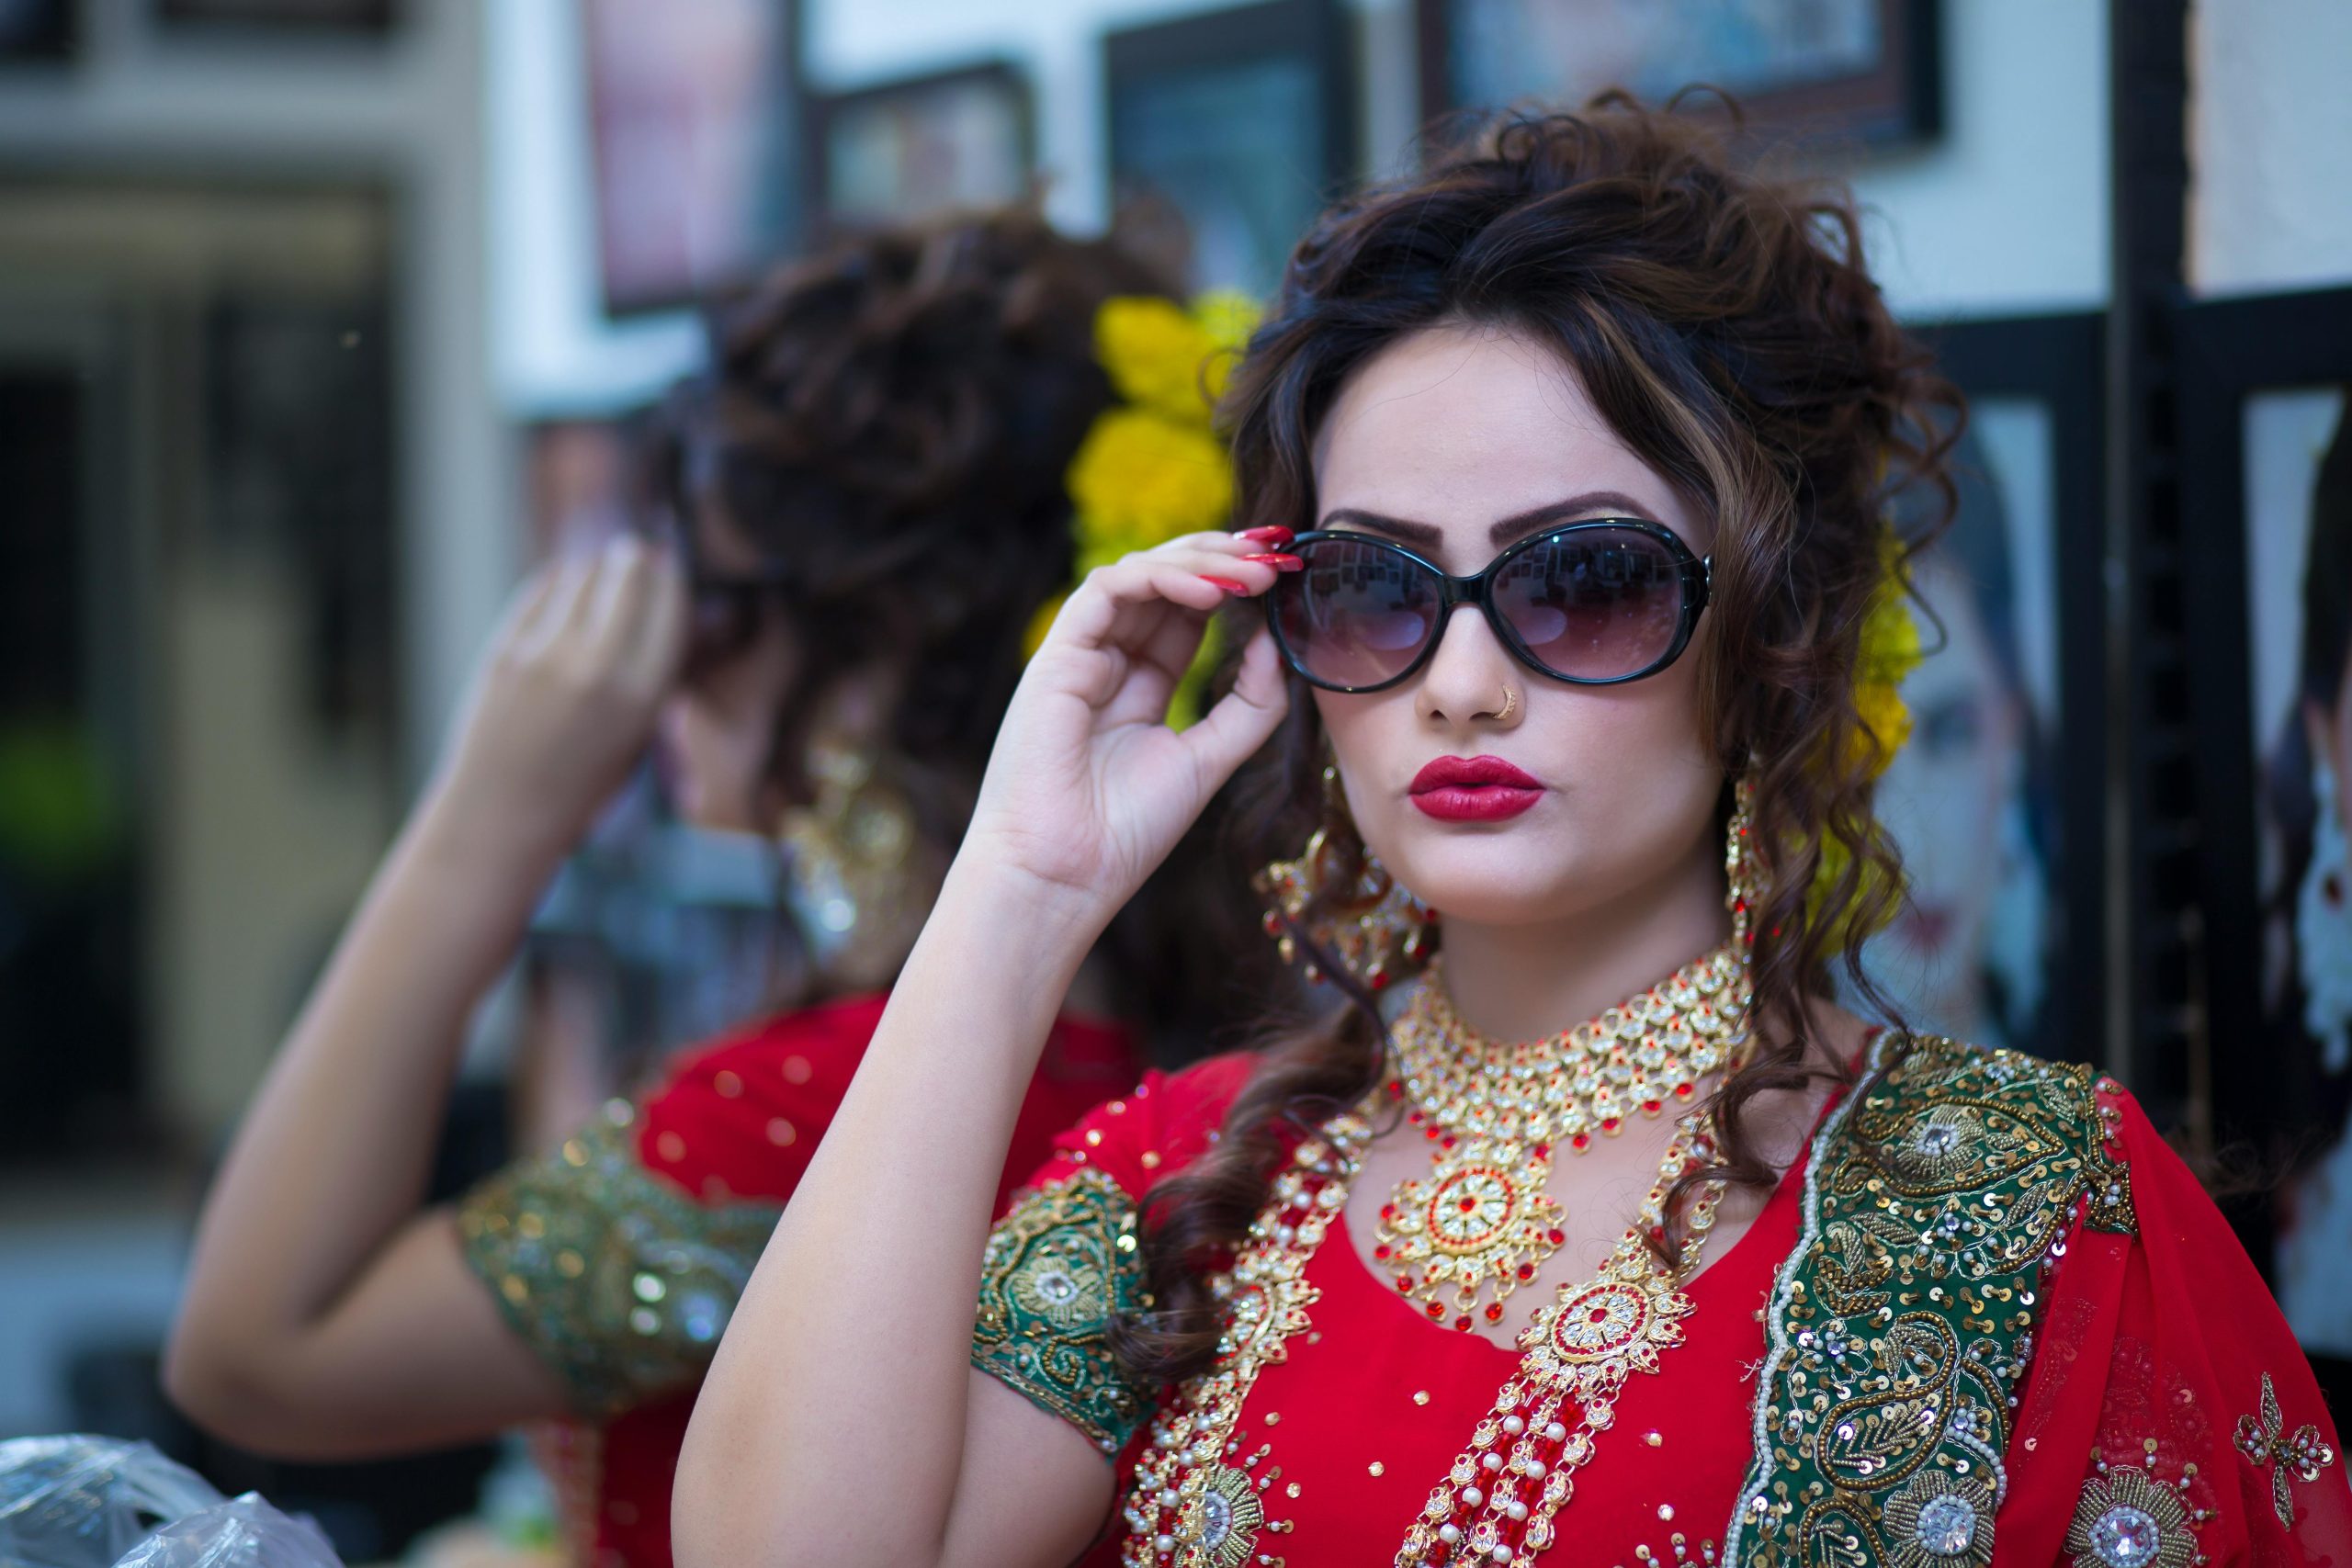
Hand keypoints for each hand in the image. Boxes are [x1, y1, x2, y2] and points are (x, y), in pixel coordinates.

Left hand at [424, 536, 686, 869]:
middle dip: (637, 560)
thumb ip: (656, 669)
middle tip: (641, 555)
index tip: (671, 567)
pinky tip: (568, 593)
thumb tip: (669, 598)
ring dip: (598, 569)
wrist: (502, 813)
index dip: (672, 577)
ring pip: (582, 573)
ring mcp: (542, 652)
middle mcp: (594, 664)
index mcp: (641, 693)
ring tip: (605, 577)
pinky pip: (542, 591)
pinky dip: (560, 585)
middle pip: (627, 573)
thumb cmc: (583, 784)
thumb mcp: (641, 733)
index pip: (668, 601)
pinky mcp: (503, 647)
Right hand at [960, 530, 1293, 931]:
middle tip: (1281, 556)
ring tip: (1257, 571)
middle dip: (1227, 560)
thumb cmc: (1126, 832)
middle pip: (1168, 583)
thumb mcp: (1210, 759)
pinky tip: (1211, 591)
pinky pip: (1108, 590)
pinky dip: (1161, 578)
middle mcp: (1109, 661)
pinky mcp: (1058, 654)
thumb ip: (1249, 702)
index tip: (1291, 575)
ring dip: (1202, 562)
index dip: (1238, 585)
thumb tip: (1276, 641)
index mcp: (1141, 686)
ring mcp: (1082, 655)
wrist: (1065, 874)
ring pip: (1140, 574)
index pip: (1190, 612)